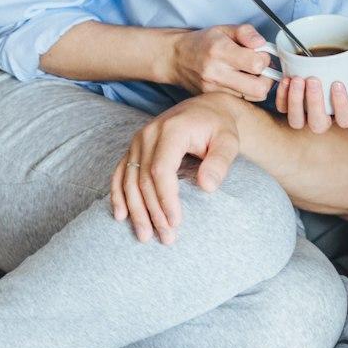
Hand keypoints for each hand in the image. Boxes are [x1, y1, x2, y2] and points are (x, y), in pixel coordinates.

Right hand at [109, 95, 242, 243]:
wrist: (206, 109)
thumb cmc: (219, 127)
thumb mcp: (229, 141)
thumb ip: (220, 162)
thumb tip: (208, 188)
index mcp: (171, 130)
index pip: (161, 171)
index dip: (166, 199)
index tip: (176, 222)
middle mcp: (148, 134)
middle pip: (144, 180)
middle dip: (153, 212)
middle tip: (166, 238)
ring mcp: (137, 141)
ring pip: (129, 181)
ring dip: (136, 211)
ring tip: (145, 236)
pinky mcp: (133, 148)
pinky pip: (120, 174)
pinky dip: (118, 195)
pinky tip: (121, 216)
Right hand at [168, 24, 275, 99]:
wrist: (176, 58)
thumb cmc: (204, 42)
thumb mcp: (224, 29)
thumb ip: (246, 33)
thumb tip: (262, 44)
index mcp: (220, 51)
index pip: (257, 64)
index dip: (264, 58)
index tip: (260, 54)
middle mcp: (216, 73)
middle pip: (259, 88)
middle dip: (266, 78)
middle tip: (261, 70)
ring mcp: (214, 89)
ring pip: (253, 97)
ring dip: (257, 86)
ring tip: (250, 75)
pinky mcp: (213, 98)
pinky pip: (241, 100)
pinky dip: (246, 92)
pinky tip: (240, 82)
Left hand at [275, 52, 347, 132]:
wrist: (340, 56)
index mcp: (346, 113)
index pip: (345, 119)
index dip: (341, 105)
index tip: (337, 83)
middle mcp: (325, 116)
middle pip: (318, 125)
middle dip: (314, 104)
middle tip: (313, 80)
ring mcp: (307, 112)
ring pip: (297, 121)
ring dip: (295, 102)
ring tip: (297, 80)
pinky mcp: (291, 103)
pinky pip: (282, 108)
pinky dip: (282, 96)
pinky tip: (287, 79)